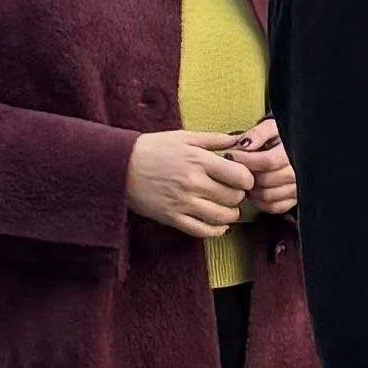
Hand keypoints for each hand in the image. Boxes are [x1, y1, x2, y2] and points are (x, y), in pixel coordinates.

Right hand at [126, 129, 257, 237]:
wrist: (121, 166)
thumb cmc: (153, 148)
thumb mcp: (183, 137)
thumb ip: (212, 139)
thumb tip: (237, 141)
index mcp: (199, 160)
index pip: (240, 176)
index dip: (247, 179)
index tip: (244, 178)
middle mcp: (193, 183)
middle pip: (233, 198)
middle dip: (239, 196)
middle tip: (235, 192)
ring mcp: (183, 203)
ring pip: (221, 217)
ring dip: (230, 214)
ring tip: (228, 208)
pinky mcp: (172, 218)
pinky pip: (202, 231)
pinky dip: (216, 230)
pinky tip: (218, 225)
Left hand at [235, 116, 297, 217]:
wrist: (296, 149)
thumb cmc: (282, 138)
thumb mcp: (272, 127)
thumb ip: (259, 133)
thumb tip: (245, 144)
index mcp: (294, 153)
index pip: (268, 161)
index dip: (247, 159)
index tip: (234, 154)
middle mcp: (299, 173)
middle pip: (266, 180)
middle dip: (247, 174)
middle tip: (238, 167)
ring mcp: (297, 190)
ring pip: (267, 195)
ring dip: (252, 188)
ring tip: (247, 177)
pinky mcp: (292, 201)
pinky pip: (272, 207)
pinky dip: (260, 201)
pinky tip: (255, 189)